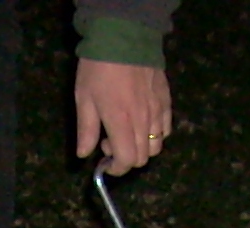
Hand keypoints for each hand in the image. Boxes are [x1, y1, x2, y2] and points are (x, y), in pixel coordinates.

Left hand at [74, 59, 169, 175]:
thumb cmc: (98, 68)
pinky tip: (143, 122)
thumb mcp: (84, 98)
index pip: (127, 161)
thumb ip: (86, 130)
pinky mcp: (165, 100)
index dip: (116, 169)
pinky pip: (166, 128)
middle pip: (143, 158)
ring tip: (127, 132)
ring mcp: (157, 111)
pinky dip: (156, 134)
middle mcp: (143, 121)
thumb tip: (84, 155)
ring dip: (141, 147)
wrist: (124, 36)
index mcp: (121, 123)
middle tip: (110, 142)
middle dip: (126, 158)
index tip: (105, 162)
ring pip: (157, 146)